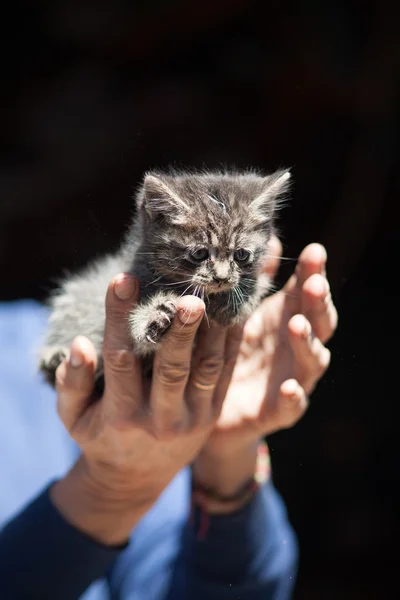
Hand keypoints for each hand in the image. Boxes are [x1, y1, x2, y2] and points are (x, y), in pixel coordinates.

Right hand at [51, 274, 238, 544]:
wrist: (136, 477)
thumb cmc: (100, 436)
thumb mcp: (73, 417)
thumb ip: (71, 382)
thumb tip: (81, 343)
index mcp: (122, 415)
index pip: (120, 359)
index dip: (120, 317)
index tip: (123, 279)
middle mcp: (160, 419)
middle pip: (172, 369)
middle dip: (182, 331)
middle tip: (190, 297)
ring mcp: (192, 418)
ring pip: (206, 370)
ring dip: (213, 333)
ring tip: (217, 298)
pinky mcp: (212, 413)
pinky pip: (224, 375)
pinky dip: (230, 343)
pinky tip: (233, 313)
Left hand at [192, 238, 337, 498]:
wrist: (212, 407)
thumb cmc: (232, 351)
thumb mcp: (241, 314)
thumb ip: (255, 281)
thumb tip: (266, 238)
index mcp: (287, 320)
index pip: (308, 293)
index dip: (314, 273)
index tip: (314, 251)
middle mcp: (296, 348)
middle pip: (318, 324)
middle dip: (317, 304)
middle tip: (313, 284)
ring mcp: (291, 378)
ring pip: (311, 361)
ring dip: (307, 343)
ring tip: (296, 324)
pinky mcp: (278, 411)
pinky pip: (292, 406)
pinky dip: (294, 397)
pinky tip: (289, 387)